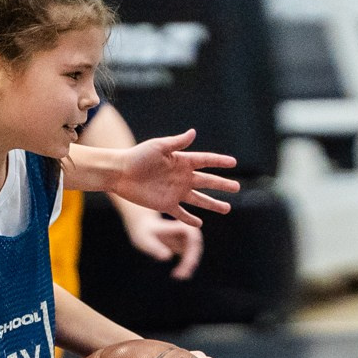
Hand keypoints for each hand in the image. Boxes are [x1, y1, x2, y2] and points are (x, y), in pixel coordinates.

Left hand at [96, 130, 238, 225]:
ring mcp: (175, 192)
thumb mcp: (159, 146)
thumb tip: (193, 132)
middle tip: (237, 187)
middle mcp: (182, 177)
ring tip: (227, 208)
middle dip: (222, 185)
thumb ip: (177, 143)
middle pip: (207, 182)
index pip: (206, 161)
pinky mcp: (166, 204)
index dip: (219, 162)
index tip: (233, 163)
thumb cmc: (138, 156)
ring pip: (199, 200)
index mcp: (182, 161)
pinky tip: (200, 224)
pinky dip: (190, 219)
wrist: (120, 172)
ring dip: (213, 204)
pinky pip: (182, 213)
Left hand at [110, 194, 204, 279]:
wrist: (142, 227)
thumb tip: (167, 257)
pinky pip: (188, 258)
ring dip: (188, 266)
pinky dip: (184, 267)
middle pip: (195, 247)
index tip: (186, 264)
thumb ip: (156, 247)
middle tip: (181, 275)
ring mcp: (187, 239)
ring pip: (194, 254)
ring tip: (178, 276)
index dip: (192, 252)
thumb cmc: (143, 232)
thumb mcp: (146, 240)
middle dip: (191, 261)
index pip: (193, 239)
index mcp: (181, 225)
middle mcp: (187, 231)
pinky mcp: (184, 246)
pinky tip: (176, 275)